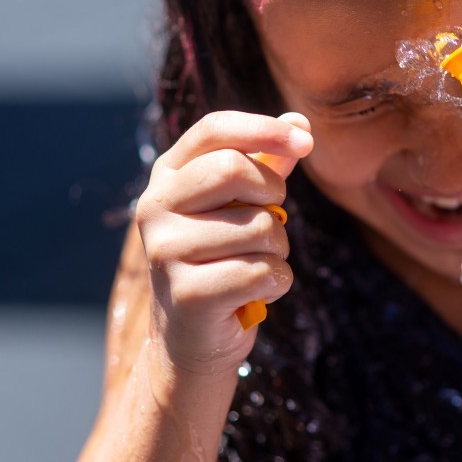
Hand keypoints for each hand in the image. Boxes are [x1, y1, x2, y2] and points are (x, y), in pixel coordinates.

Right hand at [134, 111, 312, 376]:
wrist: (192, 339)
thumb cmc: (222, 259)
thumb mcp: (240, 205)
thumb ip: (267, 162)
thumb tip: (299, 122)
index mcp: (167, 176)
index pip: (214, 129)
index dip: (265, 129)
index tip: (307, 143)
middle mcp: (154, 207)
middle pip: (234, 169)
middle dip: (274, 196)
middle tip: (270, 220)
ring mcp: (165, 252)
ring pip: (260, 227)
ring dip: (278, 249)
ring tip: (253, 265)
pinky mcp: (186, 294)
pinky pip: (264, 271)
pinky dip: (276, 283)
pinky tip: (252, 294)